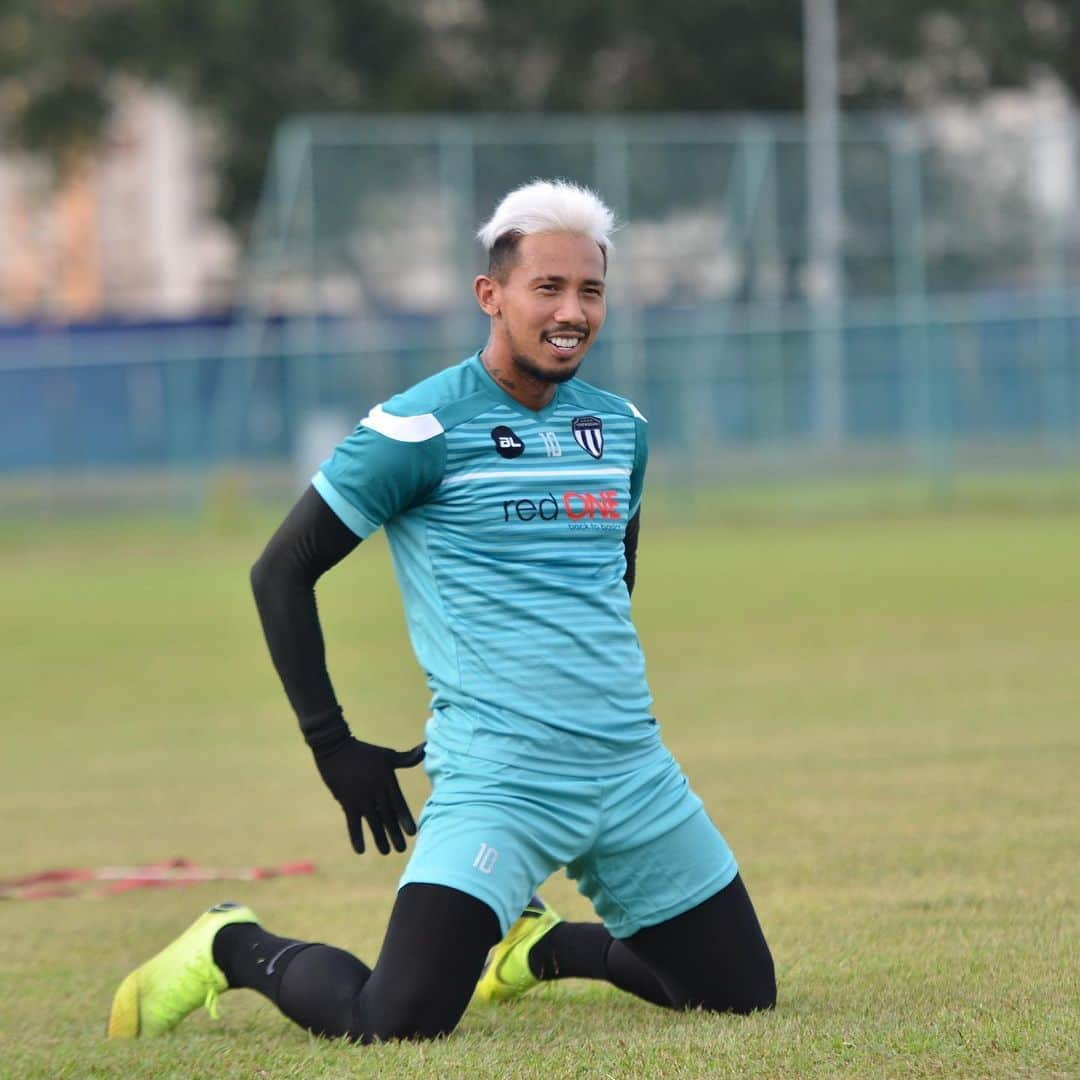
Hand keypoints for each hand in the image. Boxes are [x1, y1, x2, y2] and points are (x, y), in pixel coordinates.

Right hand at [312, 737, 425, 854]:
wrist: (335, 748)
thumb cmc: (365, 752)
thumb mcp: (387, 755)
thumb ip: (407, 758)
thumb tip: (426, 748)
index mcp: (387, 780)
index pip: (399, 804)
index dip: (405, 819)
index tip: (413, 833)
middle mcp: (376, 791)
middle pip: (388, 816)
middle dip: (395, 834)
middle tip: (402, 849)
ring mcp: (361, 797)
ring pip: (373, 822)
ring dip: (379, 838)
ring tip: (386, 852)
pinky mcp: (346, 802)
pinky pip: (353, 823)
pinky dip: (356, 837)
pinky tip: (361, 850)